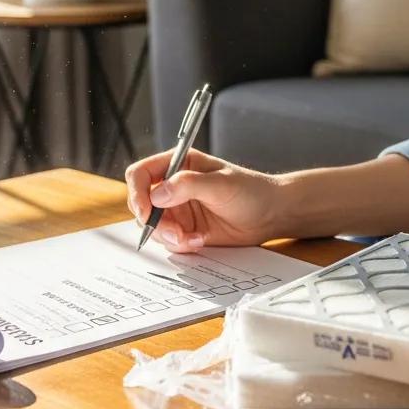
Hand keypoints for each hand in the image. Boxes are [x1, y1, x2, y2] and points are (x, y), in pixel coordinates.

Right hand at [124, 147, 283, 253]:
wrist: (270, 215)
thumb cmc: (251, 190)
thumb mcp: (221, 184)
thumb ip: (188, 185)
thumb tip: (157, 194)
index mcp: (178, 164)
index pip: (141, 174)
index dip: (137, 192)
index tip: (147, 211)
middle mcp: (173, 186)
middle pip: (143, 204)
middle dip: (155, 222)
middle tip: (176, 233)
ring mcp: (177, 208)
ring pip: (153, 226)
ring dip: (169, 236)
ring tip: (194, 238)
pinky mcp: (185, 228)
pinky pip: (168, 240)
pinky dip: (180, 245)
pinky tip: (200, 241)